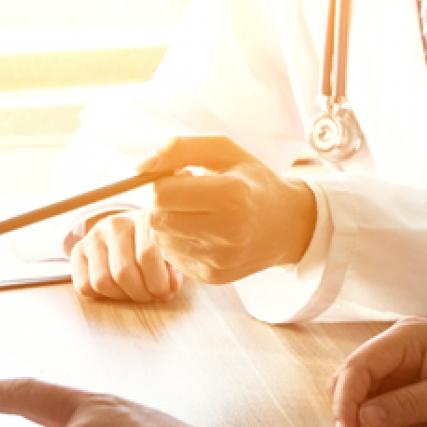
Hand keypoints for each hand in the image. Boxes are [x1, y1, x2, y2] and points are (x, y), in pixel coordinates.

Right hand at [69, 210, 183, 301]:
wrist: (129, 230)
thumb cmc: (154, 244)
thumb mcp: (170, 252)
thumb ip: (175, 269)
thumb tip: (172, 286)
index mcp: (143, 219)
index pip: (147, 255)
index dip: (158, 282)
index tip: (166, 292)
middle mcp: (115, 224)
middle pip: (123, 272)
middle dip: (140, 294)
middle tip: (150, 296)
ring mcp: (93, 236)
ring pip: (101, 281)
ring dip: (121, 297)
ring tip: (134, 293)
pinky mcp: (78, 250)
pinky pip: (84, 285)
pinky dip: (101, 296)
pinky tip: (116, 289)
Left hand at [140, 136, 316, 284]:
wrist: (287, 225)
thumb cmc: (252, 182)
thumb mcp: (224, 151)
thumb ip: (179, 148)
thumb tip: (139, 167)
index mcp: (232, 195)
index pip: (162, 193)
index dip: (164, 181)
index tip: (183, 177)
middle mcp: (228, 232)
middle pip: (156, 219)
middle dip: (162, 204)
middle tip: (186, 196)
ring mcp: (220, 260)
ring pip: (160, 240)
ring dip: (169, 224)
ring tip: (195, 214)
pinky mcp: (213, 277)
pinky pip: (172, 258)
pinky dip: (179, 243)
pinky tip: (202, 233)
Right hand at [327, 317, 426, 426]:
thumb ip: (408, 405)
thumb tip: (363, 420)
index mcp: (406, 337)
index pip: (357, 367)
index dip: (345, 403)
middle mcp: (396, 344)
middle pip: (351, 377)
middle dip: (350, 410)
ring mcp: (400, 361)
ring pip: (361, 389)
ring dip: (363, 415)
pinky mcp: (407, 378)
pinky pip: (378, 397)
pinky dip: (377, 417)